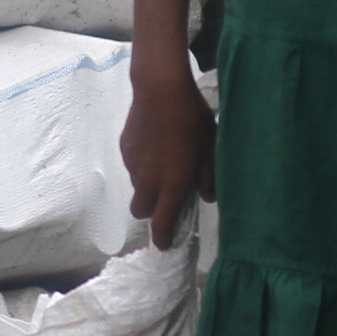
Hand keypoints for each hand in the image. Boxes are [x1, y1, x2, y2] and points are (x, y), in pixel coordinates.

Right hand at [121, 65, 216, 247]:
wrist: (160, 90)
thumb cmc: (193, 120)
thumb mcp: (211, 150)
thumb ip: (209, 178)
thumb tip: (206, 196)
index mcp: (171, 185)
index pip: (162, 223)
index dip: (162, 238)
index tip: (165, 245)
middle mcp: (148, 180)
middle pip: (141, 211)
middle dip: (152, 212)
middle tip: (167, 198)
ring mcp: (133, 164)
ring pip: (137, 186)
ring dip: (148, 185)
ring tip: (164, 162)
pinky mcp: (125, 148)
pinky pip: (132, 165)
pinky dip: (142, 164)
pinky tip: (155, 143)